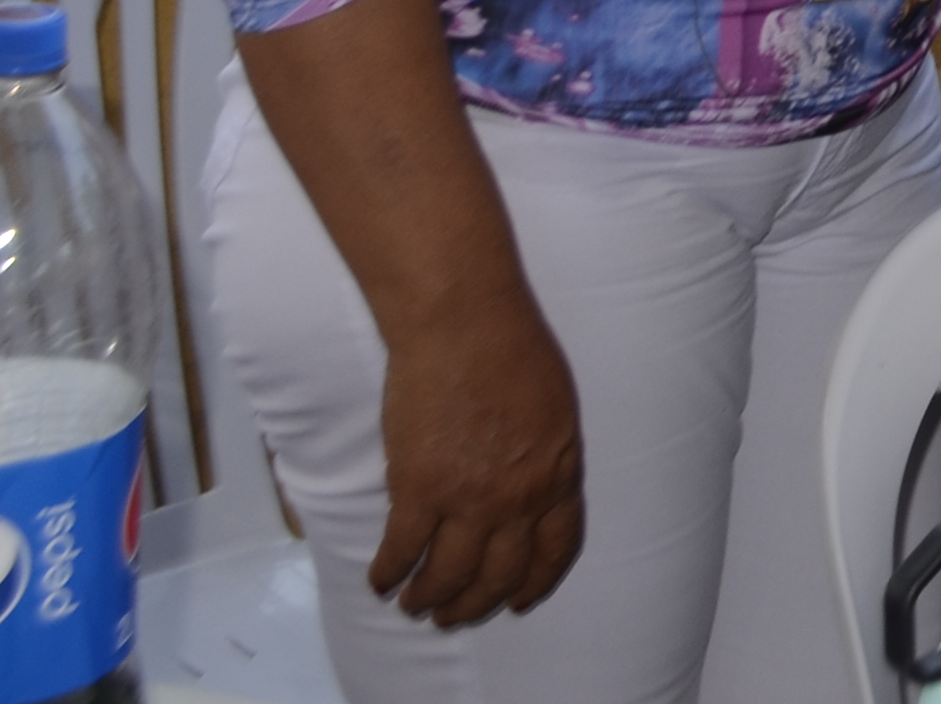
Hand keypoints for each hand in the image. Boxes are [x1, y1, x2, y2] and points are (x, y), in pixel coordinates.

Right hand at [368, 284, 583, 624]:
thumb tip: (531, 485)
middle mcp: (519, 499)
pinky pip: (402, 552)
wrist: (465, 324)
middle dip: (476, 603)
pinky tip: (380, 580)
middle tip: (455, 615)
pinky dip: (388, 573)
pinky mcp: (419, 491)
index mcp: (559, 474)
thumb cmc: (512, 348)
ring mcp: (469, 500)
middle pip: (500, 575)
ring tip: (416, 605)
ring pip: (450, 576)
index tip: (519, 601)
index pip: (556, 550)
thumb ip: (546, 455)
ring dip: (430, 599)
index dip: (535, 582)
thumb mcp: (555, 408)